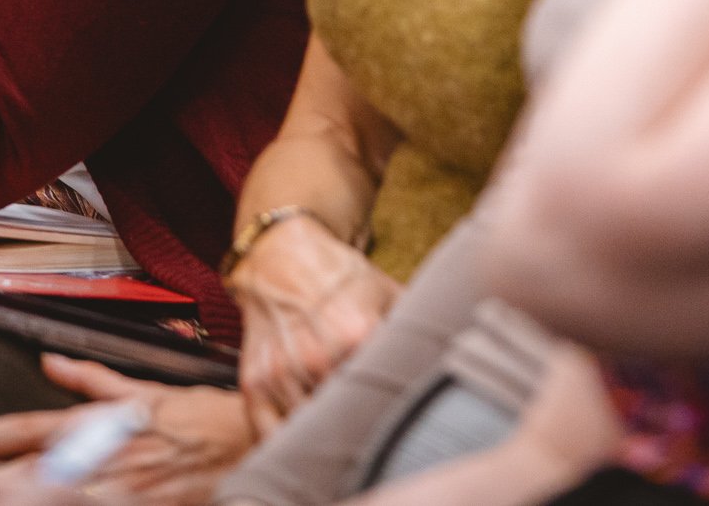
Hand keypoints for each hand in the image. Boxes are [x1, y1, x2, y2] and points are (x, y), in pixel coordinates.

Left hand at [0, 356, 253, 505]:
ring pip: (45, 500)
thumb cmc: (203, 420)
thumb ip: (94, 381)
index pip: (29, 431)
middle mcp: (100, 464)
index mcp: (101, 426)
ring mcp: (113, 496)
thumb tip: (51, 360)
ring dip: (5, 499)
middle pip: (23, 477)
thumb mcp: (147, 391)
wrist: (251, 449)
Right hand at [229, 213, 399, 434]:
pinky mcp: (255, 382)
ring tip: (345, 446)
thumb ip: (418, 328)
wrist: (282, 257)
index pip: (383, 397)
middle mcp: (318, 357)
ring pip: (311, 434)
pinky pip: (270, 436)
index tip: (403, 423)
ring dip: (327, 443)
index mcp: (359, 335)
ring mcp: (283, 372)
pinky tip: (306, 451)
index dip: (395, 414)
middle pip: (347, 421)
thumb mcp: (389, 293)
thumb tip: (453, 357)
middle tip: (376, 439)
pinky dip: (288, 451)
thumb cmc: (341, 279)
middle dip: (363, 432)